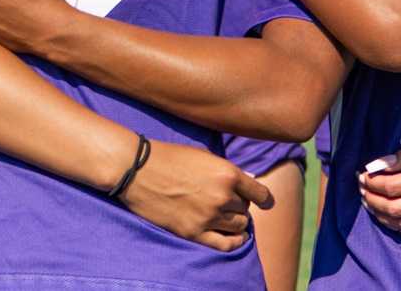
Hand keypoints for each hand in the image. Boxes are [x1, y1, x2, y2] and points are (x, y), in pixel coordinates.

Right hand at [117, 139, 266, 251]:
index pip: (260, 193)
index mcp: (227, 173)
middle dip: (240, 206)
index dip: (263, 199)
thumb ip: (228, 171)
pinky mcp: (194, 232)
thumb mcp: (203, 156)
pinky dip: (234, 242)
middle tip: (227, 202)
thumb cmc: (169, 157)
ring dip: (235, 222)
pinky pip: (225, 244)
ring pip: (239, 227)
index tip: (263, 202)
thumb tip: (250, 181)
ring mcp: (208, 216)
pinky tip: (233, 238)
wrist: (137, 169)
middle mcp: (222, 196)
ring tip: (224, 216)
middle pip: (246, 210)